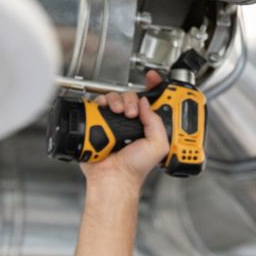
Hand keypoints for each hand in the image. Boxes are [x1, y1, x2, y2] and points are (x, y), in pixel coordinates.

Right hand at [80, 70, 168, 187]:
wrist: (113, 177)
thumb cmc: (134, 168)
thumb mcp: (158, 145)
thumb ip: (156, 121)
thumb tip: (146, 103)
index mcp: (146, 127)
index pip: (150, 101)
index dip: (152, 87)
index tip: (152, 77)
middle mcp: (130, 123)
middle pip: (130, 96)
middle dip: (130, 100)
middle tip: (131, 113)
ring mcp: (113, 123)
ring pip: (114, 98)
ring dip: (116, 101)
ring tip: (117, 112)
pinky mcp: (98, 124)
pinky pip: (98, 105)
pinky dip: (100, 103)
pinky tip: (104, 111)